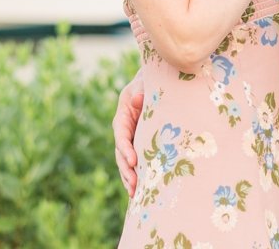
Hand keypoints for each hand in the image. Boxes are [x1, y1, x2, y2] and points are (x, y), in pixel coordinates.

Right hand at [112, 72, 143, 196]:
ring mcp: (131, 139)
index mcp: (123, 115)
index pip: (121, 134)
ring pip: (126, 161)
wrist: (158, 85)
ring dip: (129, 177)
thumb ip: (141, 92)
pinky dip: (136, 175)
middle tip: (134, 184)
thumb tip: (137, 100)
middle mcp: (124, 130)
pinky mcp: (139, 146)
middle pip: (121, 152)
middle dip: (126, 169)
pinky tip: (140, 191)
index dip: (125, 148)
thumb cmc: (150, 84)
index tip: (133, 161)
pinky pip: (135, 162)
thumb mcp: (144, 84)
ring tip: (135, 193)